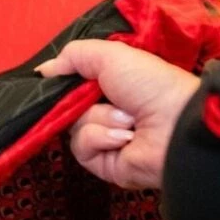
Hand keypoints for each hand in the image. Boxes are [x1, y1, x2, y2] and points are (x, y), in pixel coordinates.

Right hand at [37, 40, 200, 188]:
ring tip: (127, 119)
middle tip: (99, 95)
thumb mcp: (109, 55)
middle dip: (80, 99)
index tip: (56, 76)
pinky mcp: (105, 164)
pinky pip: (82, 147)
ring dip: (98, 118)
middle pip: (66, 105)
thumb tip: (44, 70)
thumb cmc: (148, 83)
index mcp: (109, 84)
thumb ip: (73, 56)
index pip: (72, 84)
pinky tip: (123, 136)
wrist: (176, 125)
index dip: (63, 81)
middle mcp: (105, 110)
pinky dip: (100, 137)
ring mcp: (105, 138)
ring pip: (73, 125)